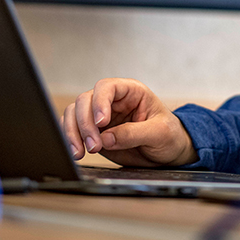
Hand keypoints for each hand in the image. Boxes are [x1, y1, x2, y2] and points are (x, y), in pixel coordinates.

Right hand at [61, 78, 197, 167]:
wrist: (168, 152)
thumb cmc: (169, 135)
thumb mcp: (159, 133)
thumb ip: (134, 133)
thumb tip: (107, 138)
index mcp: (131, 92)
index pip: (107, 87)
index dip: (100, 102)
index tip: (102, 123)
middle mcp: (112, 101)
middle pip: (85, 100)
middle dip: (85, 123)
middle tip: (94, 146)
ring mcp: (100, 116)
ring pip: (74, 114)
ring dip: (73, 132)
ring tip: (81, 152)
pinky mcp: (93, 132)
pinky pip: (73, 129)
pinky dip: (70, 139)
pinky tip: (77, 152)